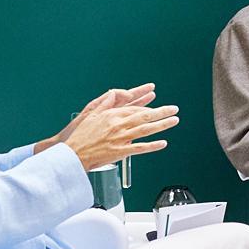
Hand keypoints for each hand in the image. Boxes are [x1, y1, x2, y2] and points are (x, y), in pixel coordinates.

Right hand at [61, 101, 178, 169]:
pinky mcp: (120, 151)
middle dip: (162, 112)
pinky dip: (153, 145)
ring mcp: (120, 138)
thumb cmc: (80, 137)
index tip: (158, 109)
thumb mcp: (91, 115)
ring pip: (146, 130)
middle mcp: (118, 125)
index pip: (135, 109)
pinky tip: (163, 143)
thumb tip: (111, 94)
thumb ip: (104, 104)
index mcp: (112, 115)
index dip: (148, 108)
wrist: (73, 154)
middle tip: (174, 109)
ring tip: (174, 120)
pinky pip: (140, 148)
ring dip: (162, 124)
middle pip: (145, 116)